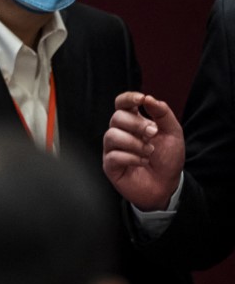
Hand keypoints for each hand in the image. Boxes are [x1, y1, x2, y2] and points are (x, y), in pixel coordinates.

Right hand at [103, 92, 183, 210]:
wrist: (167, 185)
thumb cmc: (167, 159)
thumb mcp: (173, 133)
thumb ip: (163, 113)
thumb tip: (149, 98)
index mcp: (134, 122)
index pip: (122, 104)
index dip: (128, 98)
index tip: (141, 99)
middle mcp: (120, 133)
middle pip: (116, 117)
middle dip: (136, 124)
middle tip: (153, 133)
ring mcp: (113, 149)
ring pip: (111, 135)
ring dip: (135, 143)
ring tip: (149, 152)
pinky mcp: (110, 164)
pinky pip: (114, 155)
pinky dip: (132, 158)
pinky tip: (143, 162)